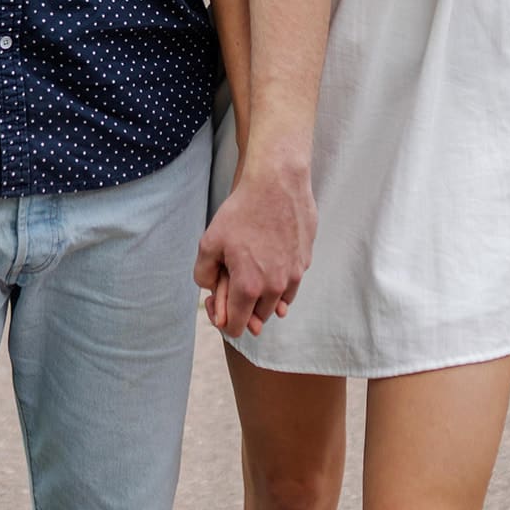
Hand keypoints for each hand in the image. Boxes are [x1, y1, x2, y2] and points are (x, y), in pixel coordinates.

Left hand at [194, 161, 315, 337]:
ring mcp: (295, 275)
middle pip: (258, 318)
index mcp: (249, 287)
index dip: (222, 318)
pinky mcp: (306, 260)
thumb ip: (203, 274)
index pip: (236, 327)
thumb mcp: (209, 241)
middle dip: (244, 306)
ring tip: (253, 267)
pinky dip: (280, 278)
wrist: (277, 182)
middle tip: (233, 278)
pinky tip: (270, 255)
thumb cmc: (242, 211)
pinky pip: (292, 282)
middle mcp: (276, 287)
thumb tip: (211, 289)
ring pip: (278, 302)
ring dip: (264, 294)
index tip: (217, 298)